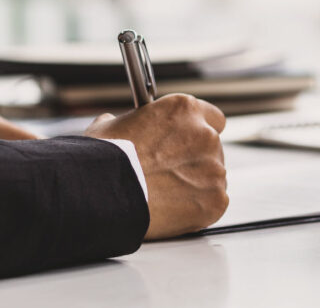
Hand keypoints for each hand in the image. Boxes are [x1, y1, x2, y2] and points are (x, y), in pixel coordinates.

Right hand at [83, 94, 227, 239]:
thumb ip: (125, 122)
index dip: (198, 133)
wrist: (104, 193)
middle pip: (211, 150)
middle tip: (169, 176)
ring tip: (166, 196)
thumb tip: (113, 123)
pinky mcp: (216, 199)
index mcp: (185, 110)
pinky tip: (174, 210)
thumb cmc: (105, 160)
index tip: (188, 144)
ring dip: (197, 185)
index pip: (213, 118)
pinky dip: (199, 209)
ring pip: (214, 178)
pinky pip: (214, 203)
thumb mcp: (109, 126)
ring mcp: (214, 168)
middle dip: (194, 162)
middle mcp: (206, 135)